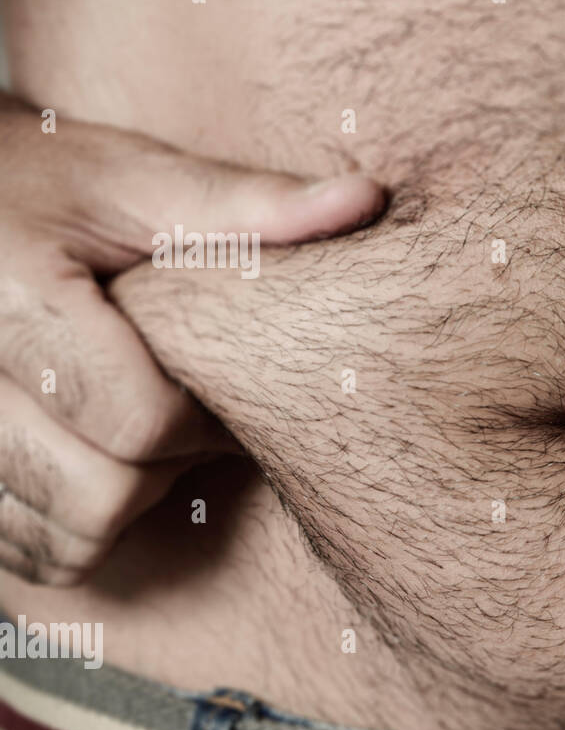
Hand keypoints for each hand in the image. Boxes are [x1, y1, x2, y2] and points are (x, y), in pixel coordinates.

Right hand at [0, 97, 384, 584]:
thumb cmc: (40, 188)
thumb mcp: (134, 176)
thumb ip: (245, 203)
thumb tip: (364, 200)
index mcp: (10, 297)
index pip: (139, 420)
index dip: (205, 420)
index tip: (221, 387)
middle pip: (99, 494)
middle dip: (168, 467)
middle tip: (186, 415)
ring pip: (63, 536)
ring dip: (123, 505)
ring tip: (136, 434)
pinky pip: (23, 552)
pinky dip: (72, 530)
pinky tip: (90, 465)